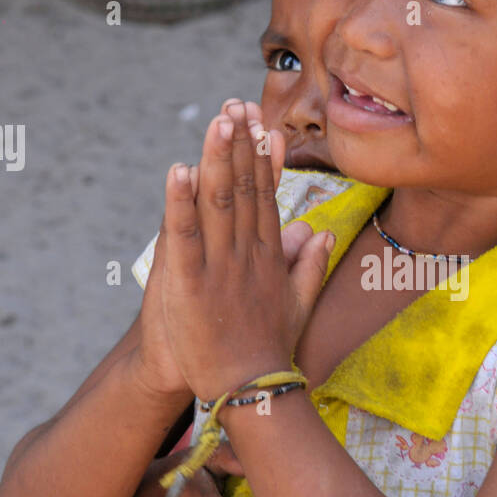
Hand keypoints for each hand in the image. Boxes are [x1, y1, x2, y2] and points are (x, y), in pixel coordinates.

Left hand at [160, 102, 332, 398]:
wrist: (250, 391)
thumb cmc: (270, 351)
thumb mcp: (298, 304)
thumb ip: (309, 265)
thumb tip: (319, 230)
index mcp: (270, 256)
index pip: (266, 196)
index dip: (262, 158)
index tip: (260, 125)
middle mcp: (248, 253)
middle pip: (243, 189)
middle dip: (239, 145)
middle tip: (236, 106)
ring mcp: (220, 266)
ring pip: (217, 202)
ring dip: (215, 158)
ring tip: (216, 121)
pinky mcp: (190, 283)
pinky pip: (183, 235)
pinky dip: (178, 202)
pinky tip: (178, 170)